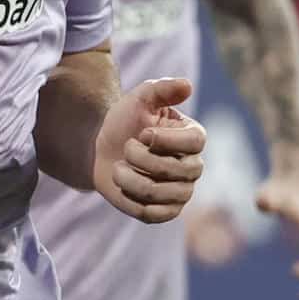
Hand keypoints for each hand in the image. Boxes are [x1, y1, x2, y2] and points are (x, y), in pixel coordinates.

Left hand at [95, 77, 206, 223]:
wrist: (103, 148)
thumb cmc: (126, 120)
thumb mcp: (141, 98)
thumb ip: (163, 89)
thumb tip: (188, 85)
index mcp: (194, 137)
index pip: (195, 142)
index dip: (166, 140)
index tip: (143, 133)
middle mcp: (194, 166)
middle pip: (175, 170)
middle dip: (141, 158)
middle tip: (126, 147)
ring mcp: (181, 192)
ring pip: (158, 193)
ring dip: (128, 179)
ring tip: (118, 167)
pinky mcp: (166, 211)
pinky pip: (152, 214)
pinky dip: (130, 199)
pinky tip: (123, 185)